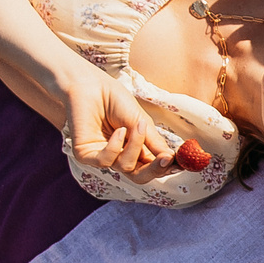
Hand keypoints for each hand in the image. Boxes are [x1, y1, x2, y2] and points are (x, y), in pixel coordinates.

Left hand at [57, 65, 169, 182]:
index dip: (164, 168)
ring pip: (125, 167)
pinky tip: (119, 131)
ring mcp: (101, 157)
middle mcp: (118, 157)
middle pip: (139, 177)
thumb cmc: (115, 100)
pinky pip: (106, 161)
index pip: (151, 167)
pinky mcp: (85, 155)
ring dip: (135, 147)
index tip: (178, 162)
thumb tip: (172, 159)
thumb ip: (154, 142)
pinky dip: (115, 147)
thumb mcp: (141, 122)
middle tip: (166, 159)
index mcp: (133, 150)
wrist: (92, 85)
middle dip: (155, 169)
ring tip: (136, 126)